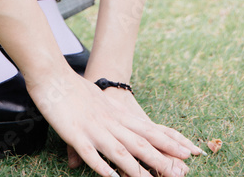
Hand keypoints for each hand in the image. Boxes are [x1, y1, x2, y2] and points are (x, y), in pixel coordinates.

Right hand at [27, 72, 200, 176]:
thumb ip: (112, 121)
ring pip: (120, 151)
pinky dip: (103, 166)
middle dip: (161, 158)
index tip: (190, 151)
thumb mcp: (100, 105)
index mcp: (118, 115)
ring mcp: (95, 129)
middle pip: (140, 142)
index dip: (170, 142)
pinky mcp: (76, 134)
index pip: (149, 130)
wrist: (53, 75)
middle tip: (181, 171)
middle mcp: (111, 122)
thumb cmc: (76, 90)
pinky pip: (91, 153)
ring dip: (137, 168)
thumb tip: (120, 132)